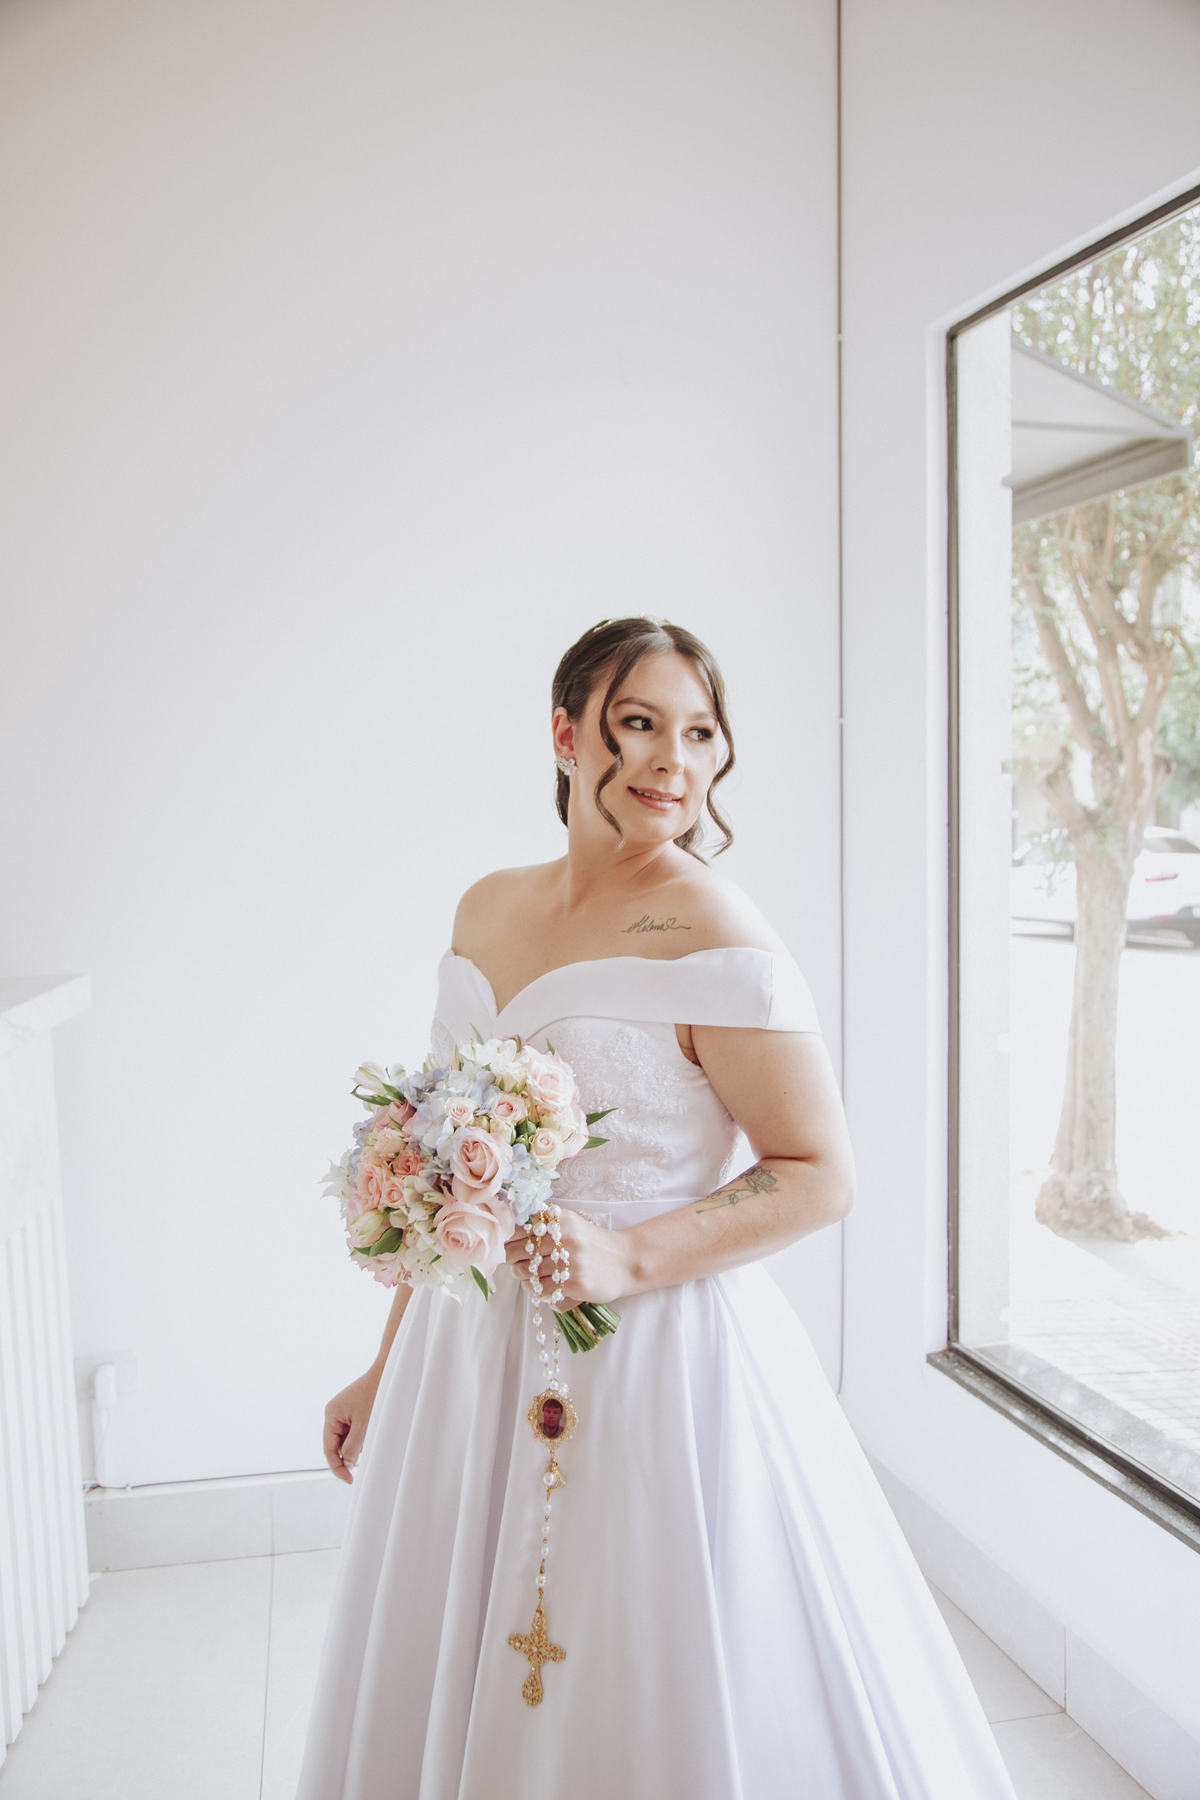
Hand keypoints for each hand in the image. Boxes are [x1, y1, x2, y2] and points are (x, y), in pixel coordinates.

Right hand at [323, 1366, 381, 1484]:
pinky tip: (374, 1429)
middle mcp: (335, 1414)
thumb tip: (347, 1463)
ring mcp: (345, 1413)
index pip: (329, 1449)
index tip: (349, 1480)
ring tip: (373, 1433)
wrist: (389, 1373)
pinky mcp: (356, 1412)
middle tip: (363, 1460)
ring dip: (359, 1444)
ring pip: (348, 1440)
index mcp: (331, 1415)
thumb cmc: (375, 1395)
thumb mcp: (363, 1426)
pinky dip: (364, 1436)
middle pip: (338, 1445)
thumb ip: (352, 1448)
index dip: (338, 1467)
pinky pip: (356, 1432)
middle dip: (350, 1454)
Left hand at [505, 1207, 633, 1306]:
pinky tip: (543, 1287)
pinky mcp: (575, 1283)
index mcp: (561, 1220)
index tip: (509, 1247)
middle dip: (512, 1261)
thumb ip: (545, 1226)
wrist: (626, 1261)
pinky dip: (537, 1291)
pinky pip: (542, 1290)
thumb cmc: (593, 1245)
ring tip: (531, 1278)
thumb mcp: (571, 1226)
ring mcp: (570, 1261)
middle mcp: (565, 1237)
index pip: (520, 1229)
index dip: (509, 1241)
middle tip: (516, 1265)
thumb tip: (509, 1238)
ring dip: (523, 1278)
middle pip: (519, 1251)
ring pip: (527, 1272)